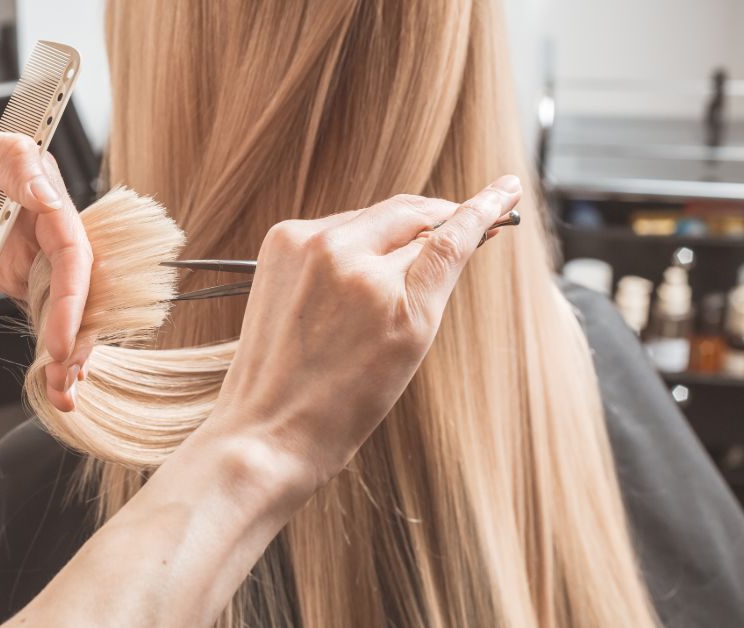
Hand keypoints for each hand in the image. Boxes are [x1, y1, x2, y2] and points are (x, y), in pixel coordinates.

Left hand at [0, 121, 93, 384]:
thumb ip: (6, 162)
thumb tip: (48, 195)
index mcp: (38, 184)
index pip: (71, 245)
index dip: (73, 294)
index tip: (61, 336)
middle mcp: (42, 219)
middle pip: (79, 281)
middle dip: (80, 330)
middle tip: (68, 375)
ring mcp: (28, 250)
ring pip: (66, 302)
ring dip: (70, 346)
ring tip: (64, 390)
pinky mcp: (10, 273)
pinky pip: (38, 311)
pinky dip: (48, 343)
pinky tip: (52, 376)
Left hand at [201, 176, 522, 494]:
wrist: (269, 428)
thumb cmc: (343, 404)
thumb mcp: (409, 346)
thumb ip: (433, 282)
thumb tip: (456, 232)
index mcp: (387, 293)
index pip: (449, 235)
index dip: (484, 207)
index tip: (507, 188)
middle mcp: (343, 256)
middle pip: (411, 214)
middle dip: (441, 217)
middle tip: (471, 219)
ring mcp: (305, 244)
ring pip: (374, 218)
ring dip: (397, 231)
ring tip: (405, 267)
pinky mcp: (279, 242)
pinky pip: (336, 227)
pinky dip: (357, 240)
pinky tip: (360, 270)